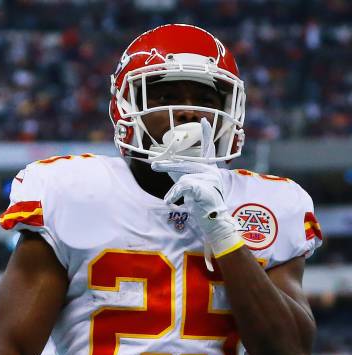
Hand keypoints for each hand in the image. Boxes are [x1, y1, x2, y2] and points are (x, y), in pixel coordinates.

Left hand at [152, 118, 242, 269]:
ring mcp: (210, 179)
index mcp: (210, 169)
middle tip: (154, 166)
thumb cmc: (202, 205)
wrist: (214, 222)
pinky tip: (171, 202)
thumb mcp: (190, 187)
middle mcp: (212, 171)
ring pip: (184, 178)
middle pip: (185, 164)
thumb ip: (180, 175)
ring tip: (171, 200)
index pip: (208, 148)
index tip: (203, 119)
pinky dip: (174, 194)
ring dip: (174, 191)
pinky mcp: (204, 188)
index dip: (206, 134)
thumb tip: (162, 164)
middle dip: (167, 166)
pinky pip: (184, 187)